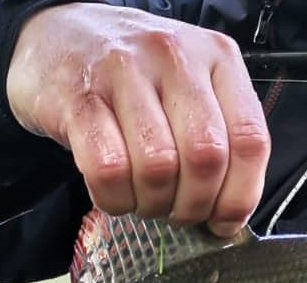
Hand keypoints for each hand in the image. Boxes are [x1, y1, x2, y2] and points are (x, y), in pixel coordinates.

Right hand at [5, 4, 270, 237]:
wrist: (56, 35)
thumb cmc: (132, 74)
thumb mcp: (189, 86)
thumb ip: (218, 135)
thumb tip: (229, 214)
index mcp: (216, 58)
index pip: (249, 139)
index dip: (239, 196)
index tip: (223, 221)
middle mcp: (175, 57)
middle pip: (205, 157)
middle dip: (192, 205)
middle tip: (176, 212)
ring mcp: (125, 72)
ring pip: (157, 167)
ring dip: (151, 203)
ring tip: (142, 200)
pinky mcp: (79, 96)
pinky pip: (107, 168)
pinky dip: (114, 198)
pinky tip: (113, 194)